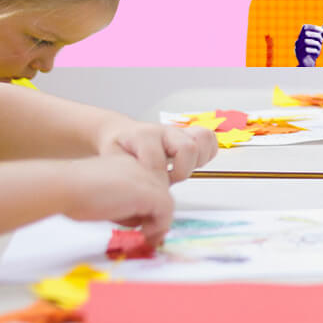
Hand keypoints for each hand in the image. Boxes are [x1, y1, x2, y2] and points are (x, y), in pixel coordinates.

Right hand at [64, 154, 174, 246]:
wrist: (65, 186)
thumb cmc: (71, 192)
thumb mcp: (101, 196)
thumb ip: (120, 204)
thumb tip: (136, 222)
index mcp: (125, 164)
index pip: (146, 185)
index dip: (146, 208)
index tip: (143, 226)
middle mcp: (139, 167)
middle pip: (159, 193)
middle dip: (155, 217)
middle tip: (149, 237)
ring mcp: (146, 178)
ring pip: (165, 203)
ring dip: (158, 225)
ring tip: (146, 239)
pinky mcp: (150, 193)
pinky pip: (165, 212)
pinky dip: (158, 228)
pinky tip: (143, 236)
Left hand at [100, 119, 215, 183]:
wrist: (120, 133)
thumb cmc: (117, 149)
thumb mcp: (113, 161)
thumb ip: (127, 174)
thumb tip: (140, 193)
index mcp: (143, 135)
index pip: (158, 160)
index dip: (157, 179)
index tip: (151, 188)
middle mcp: (164, 130)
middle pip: (188, 147)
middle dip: (181, 170)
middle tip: (168, 179)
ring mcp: (178, 131)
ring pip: (203, 139)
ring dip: (197, 161)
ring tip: (181, 170)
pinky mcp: (189, 134)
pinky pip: (209, 140)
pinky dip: (206, 154)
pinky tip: (191, 164)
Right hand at [295, 24, 322, 65]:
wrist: (307, 65)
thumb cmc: (312, 53)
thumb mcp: (316, 43)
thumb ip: (317, 37)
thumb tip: (322, 29)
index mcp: (301, 37)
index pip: (305, 27)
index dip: (313, 27)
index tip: (321, 30)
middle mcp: (298, 42)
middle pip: (305, 34)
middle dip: (315, 35)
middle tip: (321, 39)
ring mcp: (297, 48)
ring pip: (305, 41)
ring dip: (315, 43)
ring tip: (320, 45)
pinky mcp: (299, 55)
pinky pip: (306, 50)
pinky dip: (313, 50)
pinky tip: (317, 52)